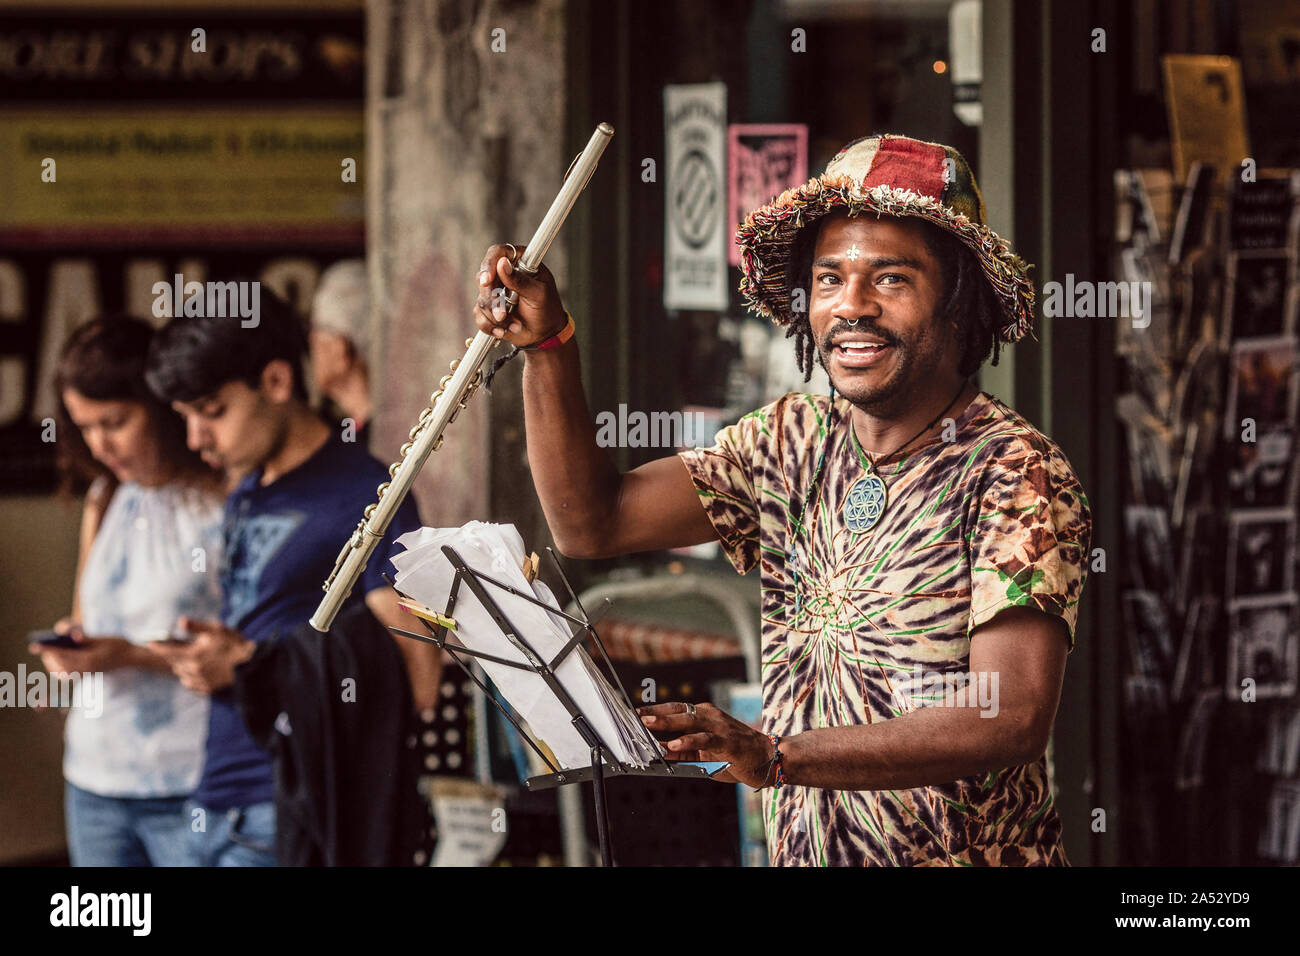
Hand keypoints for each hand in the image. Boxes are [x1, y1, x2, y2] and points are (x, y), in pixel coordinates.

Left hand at [28, 621, 134, 674]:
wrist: (132, 658)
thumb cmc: (119, 645)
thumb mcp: (103, 638)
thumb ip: (86, 638)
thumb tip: (72, 635)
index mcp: (90, 660)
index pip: (63, 655)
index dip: (48, 649)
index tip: (35, 646)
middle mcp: (87, 670)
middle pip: (59, 666)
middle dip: (49, 657)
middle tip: (41, 647)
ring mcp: (87, 674)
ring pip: (62, 673)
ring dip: (53, 664)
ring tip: (48, 654)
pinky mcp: (87, 674)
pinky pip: (68, 675)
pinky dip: (60, 669)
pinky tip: (58, 662)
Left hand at [146, 616, 254, 694]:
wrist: (251, 667)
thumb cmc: (235, 645)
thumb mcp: (217, 629)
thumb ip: (197, 626)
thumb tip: (180, 622)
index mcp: (192, 655)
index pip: (168, 652)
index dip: (158, 647)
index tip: (150, 644)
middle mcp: (193, 670)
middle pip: (174, 664)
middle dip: (172, 656)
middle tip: (173, 650)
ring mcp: (200, 681)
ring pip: (182, 675)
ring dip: (181, 667)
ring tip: (187, 661)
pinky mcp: (208, 689)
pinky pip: (191, 685)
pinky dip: (189, 678)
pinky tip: (196, 673)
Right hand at [473, 243, 567, 348]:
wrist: (544, 334)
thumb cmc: (547, 310)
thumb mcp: (539, 294)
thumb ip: (520, 280)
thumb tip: (502, 263)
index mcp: (520, 262)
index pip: (498, 252)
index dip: (489, 264)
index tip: (487, 281)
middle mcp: (505, 273)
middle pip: (484, 277)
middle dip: (492, 299)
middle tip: (503, 314)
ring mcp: (495, 290)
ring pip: (482, 298)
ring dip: (495, 316)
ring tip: (513, 325)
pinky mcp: (489, 307)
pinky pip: (479, 314)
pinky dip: (490, 325)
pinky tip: (503, 330)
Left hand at [638, 701, 776, 788]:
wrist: (769, 758)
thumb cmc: (737, 756)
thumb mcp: (706, 754)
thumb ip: (685, 752)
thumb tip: (661, 752)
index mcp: (705, 715)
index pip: (676, 709)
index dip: (655, 710)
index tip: (635, 713)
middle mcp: (711, 716)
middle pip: (678, 711)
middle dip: (655, 714)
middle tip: (634, 717)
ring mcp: (719, 726)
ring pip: (689, 721)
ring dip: (666, 723)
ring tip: (647, 725)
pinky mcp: (727, 740)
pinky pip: (704, 738)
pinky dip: (688, 740)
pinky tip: (674, 743)